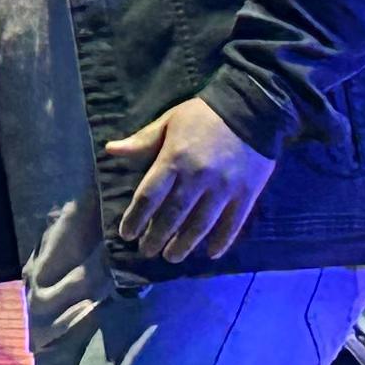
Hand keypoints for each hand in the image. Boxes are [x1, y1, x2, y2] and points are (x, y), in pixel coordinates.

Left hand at [101, 99, 277, 263]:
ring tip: (172, 256)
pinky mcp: (245, 194)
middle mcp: (197, 178)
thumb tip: (111, 150)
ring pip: (199, 226)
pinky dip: (221, 241)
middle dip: (156, 237)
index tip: (127, 234)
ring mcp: (223, 188)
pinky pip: (232, 224)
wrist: (253, 107)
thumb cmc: (205, 114)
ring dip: (184, 245)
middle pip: (172, 216)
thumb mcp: (170, 120)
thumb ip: (143, 140)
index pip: (149, 196)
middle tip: (147, 251)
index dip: (135, 218)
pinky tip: (211, 253)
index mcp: (174, 159)